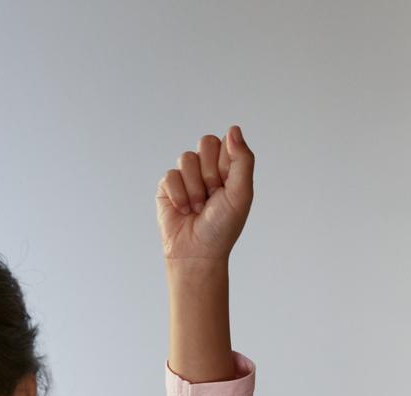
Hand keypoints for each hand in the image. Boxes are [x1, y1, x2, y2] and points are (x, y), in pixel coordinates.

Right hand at [156, 125, 253, 263]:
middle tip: (213, 196)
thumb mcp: (241, 193)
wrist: (198, 253)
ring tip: (199, 208)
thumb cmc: (223, 227)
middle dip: (210, 173)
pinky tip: (184, 210)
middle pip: (205, 142)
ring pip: (186, 158)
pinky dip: (180, 196)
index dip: (225, 163)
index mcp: (228, 167)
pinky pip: (171, 175)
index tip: (227, 186)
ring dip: (195, 188)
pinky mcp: (167, 186)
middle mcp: (207, 167)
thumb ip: (242, 159)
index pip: (225, 141)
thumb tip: (233, 129)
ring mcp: (186, 175)